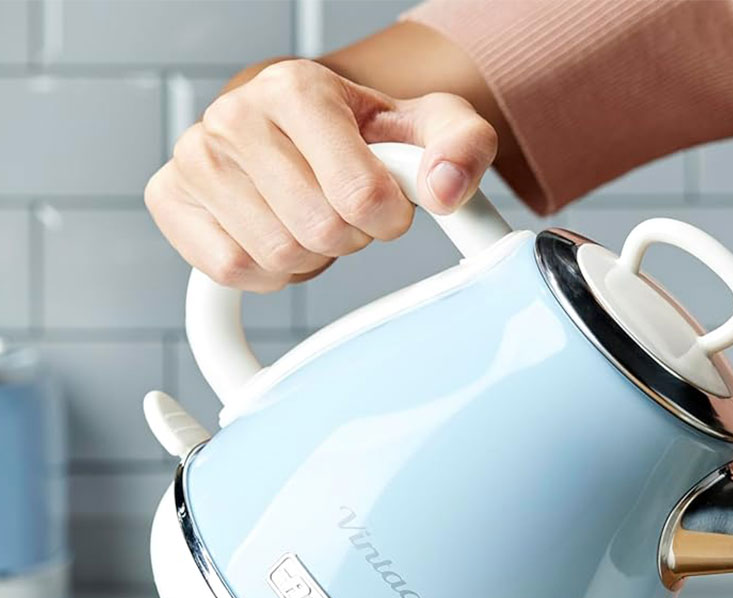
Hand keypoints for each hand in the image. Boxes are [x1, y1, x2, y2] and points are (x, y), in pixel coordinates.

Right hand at [144, 58, 497, 292]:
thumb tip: (445, 190)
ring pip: (275, 257)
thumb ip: (462, 146)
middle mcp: (235, 114)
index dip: (387, 219)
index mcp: (298, 88)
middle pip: (318, 233)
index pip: (359, 196)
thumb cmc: (364, 134)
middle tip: (342, 212)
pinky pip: (232, 270)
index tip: (386, 204)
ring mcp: (195, 157)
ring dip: (306, 257)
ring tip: (306, 218)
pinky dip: (265, 272)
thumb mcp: (428, 127)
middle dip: (346, 238)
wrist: (305, 130)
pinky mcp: (169, 199)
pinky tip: (273, 234)